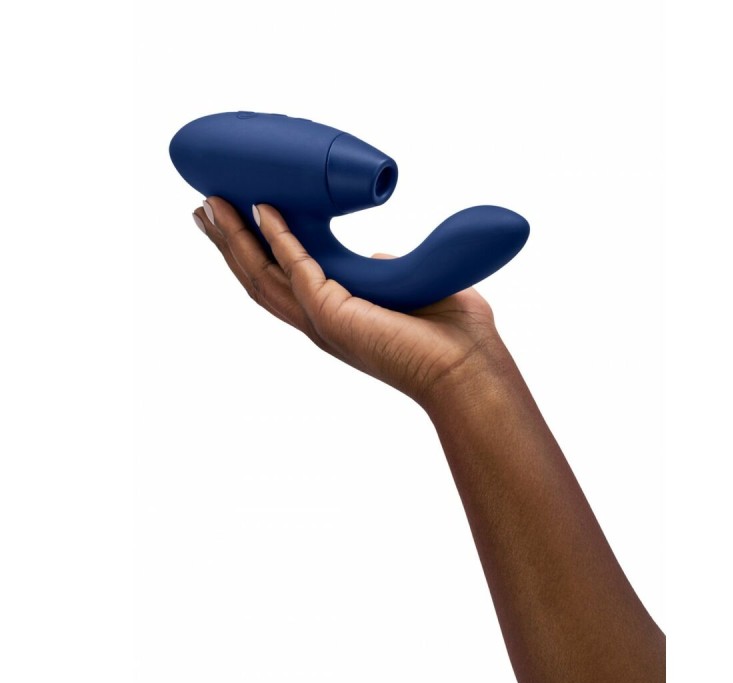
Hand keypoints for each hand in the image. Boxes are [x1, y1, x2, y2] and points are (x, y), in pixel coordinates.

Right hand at [193, 197, 505, 407]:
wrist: (470, 369)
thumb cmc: (453, 338)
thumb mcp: (409, 289)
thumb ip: (386, 271)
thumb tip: (377, 257)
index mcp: (336, 316)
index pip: (281, 280)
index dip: (256, 250)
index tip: (237, 216)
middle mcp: (321, 321)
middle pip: (258, 279)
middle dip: (229, 242)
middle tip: (204, 206)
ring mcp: (323, 321)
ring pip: (263, 278)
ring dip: (236, 240)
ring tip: (211, 205)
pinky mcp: (335, 315)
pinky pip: (297, 269)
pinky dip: (279, 238)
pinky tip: (261, 208)